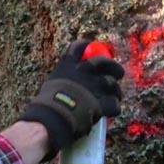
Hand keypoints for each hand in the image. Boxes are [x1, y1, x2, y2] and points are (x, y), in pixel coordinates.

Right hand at [19, 40, 124, 159]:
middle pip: (105, 62)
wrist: (53, 116)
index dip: (87, 46)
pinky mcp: (102, 102)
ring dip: (115, 91)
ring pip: (113, 84)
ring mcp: (95, 85)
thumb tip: (65, 83)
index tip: (92, 49)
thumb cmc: (46, 103)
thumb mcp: (51, 84)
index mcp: (69, 65)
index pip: (78, 47)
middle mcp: (85, 70)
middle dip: (114, 67)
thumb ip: (62, 79)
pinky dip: (113, 108)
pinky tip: (109, 112)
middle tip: (117, 73)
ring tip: (114, 97)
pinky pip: (114, 104)